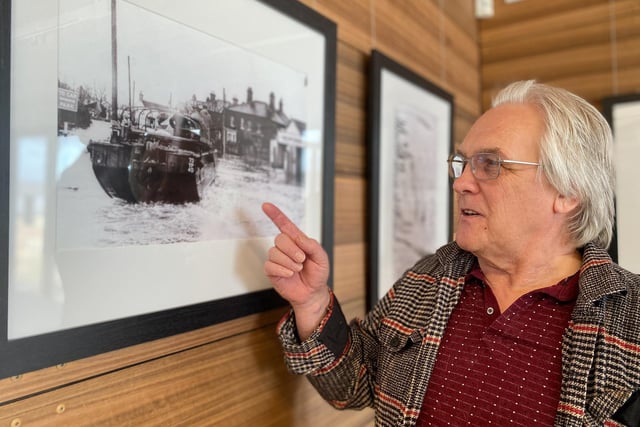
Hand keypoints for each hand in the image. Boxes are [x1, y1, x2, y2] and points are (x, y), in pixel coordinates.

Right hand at [262, 202, 330, 338]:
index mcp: (297, 241)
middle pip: (280, 238)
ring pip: (274, 252)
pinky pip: (270, 265)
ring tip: (298, 269)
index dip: (275, 214)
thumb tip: (299, 237)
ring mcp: (277, 259)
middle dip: (293, 249)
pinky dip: (283, 270)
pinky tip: (290, 274)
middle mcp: (285, 248)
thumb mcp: (321, 258)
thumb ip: (312, 245)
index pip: (284, 224)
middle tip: (302, 260)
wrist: (312, 293)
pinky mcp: (271, 271)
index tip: (266, 205)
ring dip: (289, 262)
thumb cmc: (317, 274)